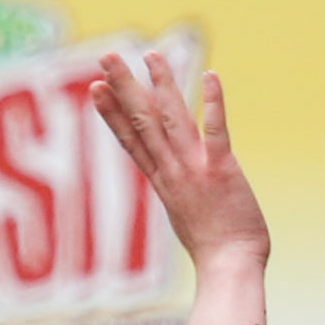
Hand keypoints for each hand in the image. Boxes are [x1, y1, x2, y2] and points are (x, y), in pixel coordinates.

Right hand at [88, 52, 270, 266]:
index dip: (111, 111)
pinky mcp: (221, 171)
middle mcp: (171, 172)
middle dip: (123, 86)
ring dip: (161, 84)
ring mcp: (194, 170)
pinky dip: (212, 104)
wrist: (228, 269)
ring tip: (151, 54)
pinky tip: (210, 76)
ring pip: (171, 119)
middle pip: (141, 122)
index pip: (130, 140)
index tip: (96, 87)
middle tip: (106, 55)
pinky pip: (215, 131)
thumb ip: (180, 194)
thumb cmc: (214, 249)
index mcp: (162, 182)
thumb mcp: (187, 216)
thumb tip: (176, 187)